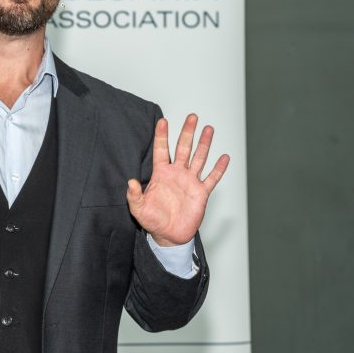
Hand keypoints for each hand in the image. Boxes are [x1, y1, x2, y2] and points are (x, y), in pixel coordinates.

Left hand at [126, 114, 228, 246]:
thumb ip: (133, 195)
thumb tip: (129, 182)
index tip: (162, 121)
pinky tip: (224, 157)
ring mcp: (190, 181)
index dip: (161, 135)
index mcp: (161, 174)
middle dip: (187, 132)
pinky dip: (219, 169)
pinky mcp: (201, 193)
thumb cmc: (153, 220)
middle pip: (183, 148)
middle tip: (192, 117)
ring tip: (208, 129)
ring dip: (204, 144)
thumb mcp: (138, 208)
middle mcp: (177, 174)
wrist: (169, 235)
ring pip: (199, 158)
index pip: (161, 150)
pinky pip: (212, 178)